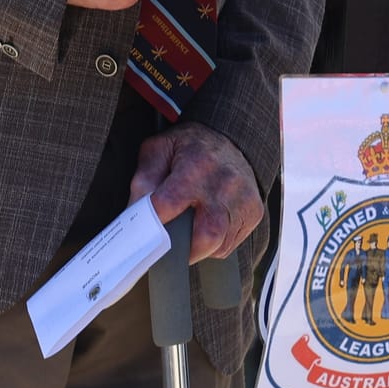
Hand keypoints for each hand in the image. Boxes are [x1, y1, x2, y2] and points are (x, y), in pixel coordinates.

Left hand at [130, 122, 263, 261]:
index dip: (152, 224)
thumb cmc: (190, 147)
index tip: (142, 237)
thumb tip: (134, 216)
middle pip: (206, 236)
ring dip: (199, 248)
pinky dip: (215, 244)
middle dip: (184, 250)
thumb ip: (144, 181)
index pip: (169, 204)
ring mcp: (243, 199)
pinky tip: (207, 226)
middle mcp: (225, 183)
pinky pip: (231, 244)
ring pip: (219, 245)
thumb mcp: (159, 150)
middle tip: (170, 248)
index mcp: (197, 164)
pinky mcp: (254, 211)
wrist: (231, 136)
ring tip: (188, 232)